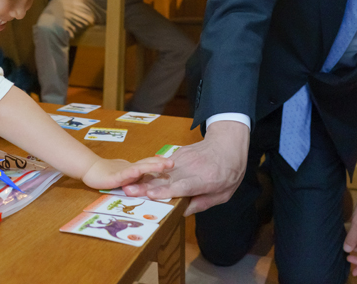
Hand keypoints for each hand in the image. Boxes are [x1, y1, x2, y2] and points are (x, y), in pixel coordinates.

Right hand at [81, 156, 173, 189]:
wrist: (90, 170)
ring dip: (152, 166)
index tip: (175, 162)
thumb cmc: (108, 173)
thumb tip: (151, 179)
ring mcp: (123, 172)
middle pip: (148, 164)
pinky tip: (138, 172)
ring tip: (164, 165)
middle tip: (173, 162)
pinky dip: (131, 173)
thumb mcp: (126, 175)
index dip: (161, 163)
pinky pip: (124, 176)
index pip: (150, 164)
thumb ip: (137, 176)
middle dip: (161, 164)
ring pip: (140, 168)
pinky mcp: (114, 178)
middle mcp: (131, 168)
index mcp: (135, 168)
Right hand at [121, 120, 249, 215]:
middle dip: (147, 186)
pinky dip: (150, 172)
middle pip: (167, 178)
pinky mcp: (178, 153)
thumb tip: (181, 212)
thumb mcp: (223, 194)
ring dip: (144, 179)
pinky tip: (137, 178)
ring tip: (128, 185)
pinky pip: (162, 165)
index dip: (166, 191)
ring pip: (161, 171)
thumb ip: (202, 203)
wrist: (228, 144)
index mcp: (207, 179)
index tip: (151, 195)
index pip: (183, 186)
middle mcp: (192, 168)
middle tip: (129, 192)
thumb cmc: (229, 172)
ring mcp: (184, 158)